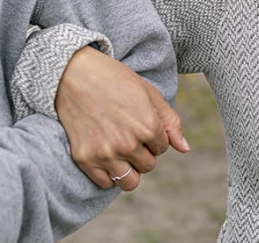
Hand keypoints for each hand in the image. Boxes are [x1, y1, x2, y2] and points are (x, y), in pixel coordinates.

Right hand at [56, 47, 189, 190]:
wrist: (73, 75)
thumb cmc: (114, 80)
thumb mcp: (149, 94)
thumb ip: (170, 122)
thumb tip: (185, 149)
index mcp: (148, 126)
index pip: (162, 148)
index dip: (154, 137)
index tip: (140, 123)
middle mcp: (128, 143)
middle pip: (148, 166)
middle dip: (143, 153)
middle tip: (128, 134)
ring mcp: (106, 154)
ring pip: (130, 182)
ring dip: (129, 169)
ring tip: (121, 151)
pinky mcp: (85, 160)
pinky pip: (106, 184)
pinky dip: (109, 175)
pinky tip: (106, 156)